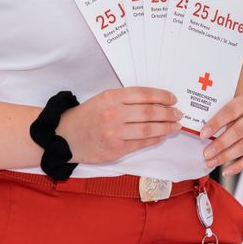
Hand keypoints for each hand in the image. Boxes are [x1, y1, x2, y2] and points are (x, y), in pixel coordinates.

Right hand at [56, 87, 181, 164]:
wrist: (65, 137)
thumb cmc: (86, 116)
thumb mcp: (103, 99)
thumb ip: (125, 99)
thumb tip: (154, 102)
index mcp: (111, 97)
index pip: (144, 94)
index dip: (162, 96)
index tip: (172, 99)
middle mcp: (114, 114)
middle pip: (150, 112)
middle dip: (168, 113)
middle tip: (178, 113)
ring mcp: (115, 133)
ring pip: (148, 129)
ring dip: (166, 127)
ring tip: (175, 126)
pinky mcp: (116, 149)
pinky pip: (141, 143)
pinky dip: (154, 139)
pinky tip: (161, 136)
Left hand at [200, 94, 242, 175]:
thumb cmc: (239, 110)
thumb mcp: (230, 105)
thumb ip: (218, 115)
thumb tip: (200, 133)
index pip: (230, 112)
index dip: (216, 123)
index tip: (202, 134)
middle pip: (239, 131)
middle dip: (220, 144)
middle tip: (206, 153)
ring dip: (226, 157)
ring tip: (210, 162)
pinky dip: (238, 166)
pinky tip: (226, 170)